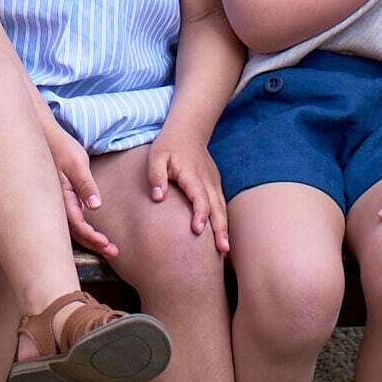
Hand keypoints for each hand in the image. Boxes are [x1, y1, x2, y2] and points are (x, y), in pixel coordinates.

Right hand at [40, 110, 117, 259]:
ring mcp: (60, 203)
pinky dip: (84, 230)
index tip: (107, 245)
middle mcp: (59, 204)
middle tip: (114, 253)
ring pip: (74, 229)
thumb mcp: (76, 163)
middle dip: (94, 245)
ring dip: (91, 239)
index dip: (92, 237)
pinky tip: (94, 234)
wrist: (46, 138)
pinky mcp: (63, 199)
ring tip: (108, 248)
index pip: (78, 225)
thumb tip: (95, 206)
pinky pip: (73, 220)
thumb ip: (85, 184)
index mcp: (62, 197)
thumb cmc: (62, 148)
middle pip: (76, 233)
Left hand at [148, 129, 228, 253]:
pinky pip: (221, 206)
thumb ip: (156, 176)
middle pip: (216, 208)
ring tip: (224, 251)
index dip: (200, 214)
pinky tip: (222, 237)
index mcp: (192, 175)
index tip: (198, 231)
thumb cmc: (169, 145)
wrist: (188, 130)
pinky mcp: (215, 185)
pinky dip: (223, 221)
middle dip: (220, 229)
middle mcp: (207, 181)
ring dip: (224, 229)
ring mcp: (213, 183)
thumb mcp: (156, 156)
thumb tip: (158, 197)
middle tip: (222, 250)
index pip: (199, 197)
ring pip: (222, 208)